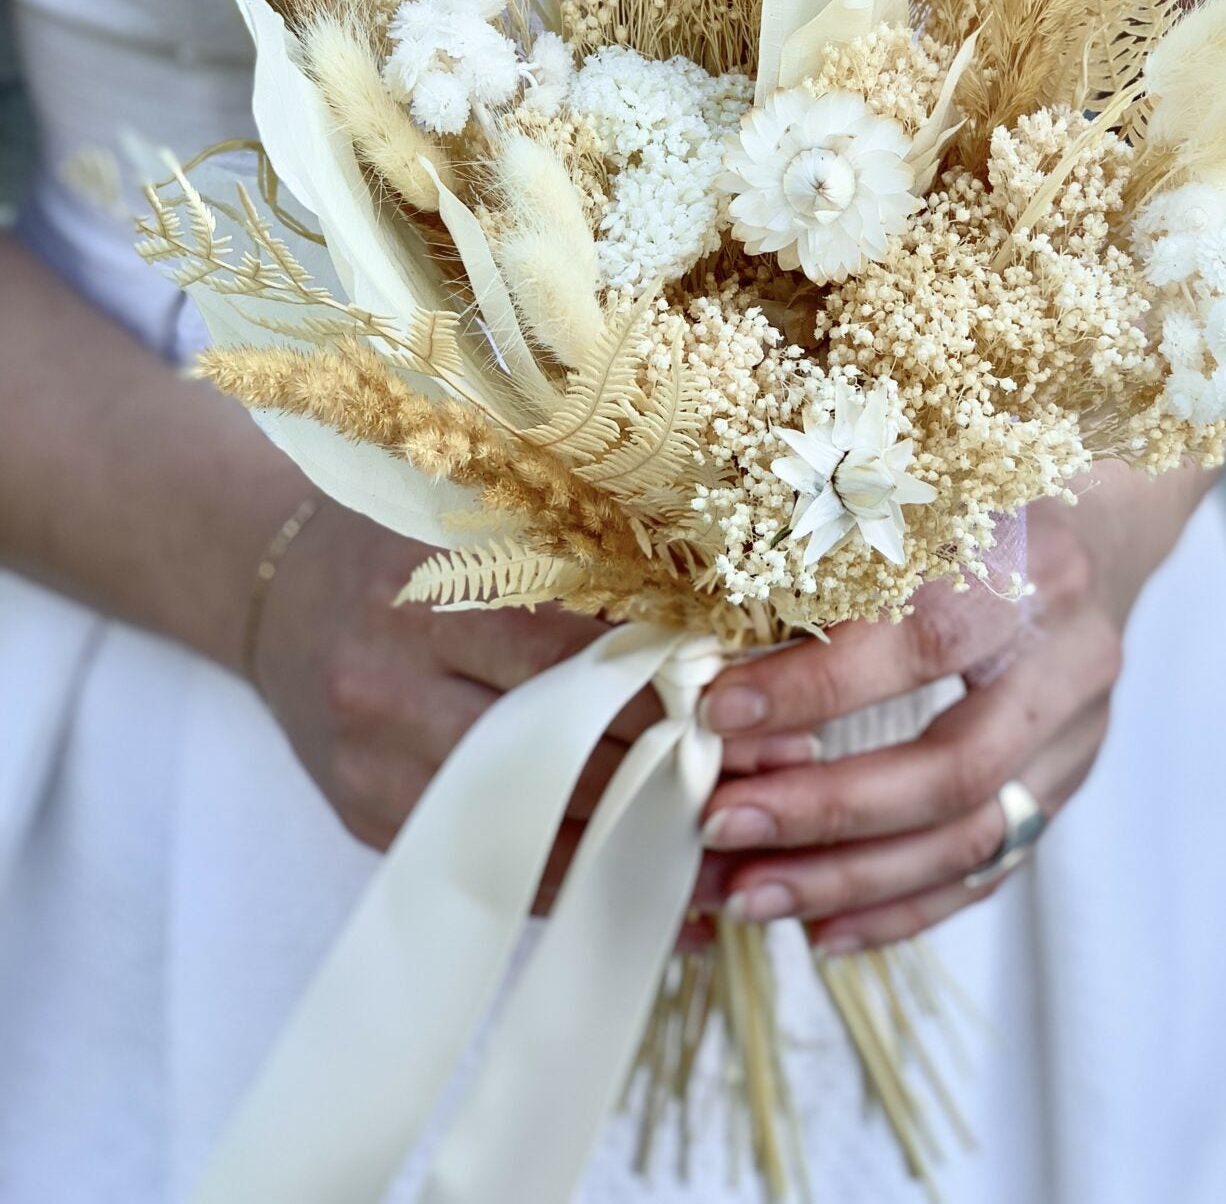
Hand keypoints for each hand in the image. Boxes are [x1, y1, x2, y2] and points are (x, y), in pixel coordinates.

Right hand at [252, 499, 813, 924]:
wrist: (271, 586)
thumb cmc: (399, 536)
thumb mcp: (474, 519)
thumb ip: (575, 556)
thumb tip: (717, 606)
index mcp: (426, 596)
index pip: (566, 653)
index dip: (663, 682)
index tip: (753, 701)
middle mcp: (390, 688)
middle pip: (558, 752)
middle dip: (670, 771)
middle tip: (772, 781)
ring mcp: (375, 770)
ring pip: (532, 831)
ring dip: (637, 845)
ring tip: (736, 848)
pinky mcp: (372, 825)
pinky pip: (495, 871)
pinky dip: (579, 880)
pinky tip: (653, 889)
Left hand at [697, 464, 1207, 951]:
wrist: (1104, 519)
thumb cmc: (979, 494)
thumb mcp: (916, 490)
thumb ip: (834, 555)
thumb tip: (705, 644)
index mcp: (1031, 559)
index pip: (922, 639)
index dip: (817, 685)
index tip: (717, 713)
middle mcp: (1071, 652)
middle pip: (955, 764)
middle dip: (827, 809)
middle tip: (719, 826)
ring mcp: (1082, 729)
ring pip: (973, 836)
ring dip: (852, 879)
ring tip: (749, 894)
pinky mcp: (1071, 780)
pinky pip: (990, 869)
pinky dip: (904, 907)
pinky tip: (822, 931)